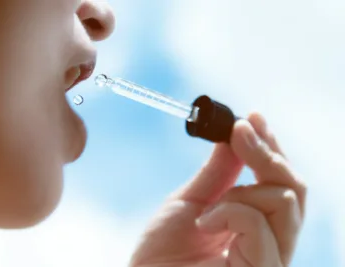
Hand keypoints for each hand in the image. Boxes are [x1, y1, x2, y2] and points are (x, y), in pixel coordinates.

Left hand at [129, 113, 305, 266]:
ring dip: (241, 190)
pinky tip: (204, 223)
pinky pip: (259, 226)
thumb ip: (219, 172)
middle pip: (294, 189)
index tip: (253, 118)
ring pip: (285, 202)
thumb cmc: (164, 252)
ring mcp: (270, 260)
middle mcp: (272, 243)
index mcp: (257, 225)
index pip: (281, 182)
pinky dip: (229, 212)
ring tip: (208, 207)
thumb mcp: (192, 201)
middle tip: (241, 131)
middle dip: (266, 154)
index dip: (271, 147)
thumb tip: (237, 133)